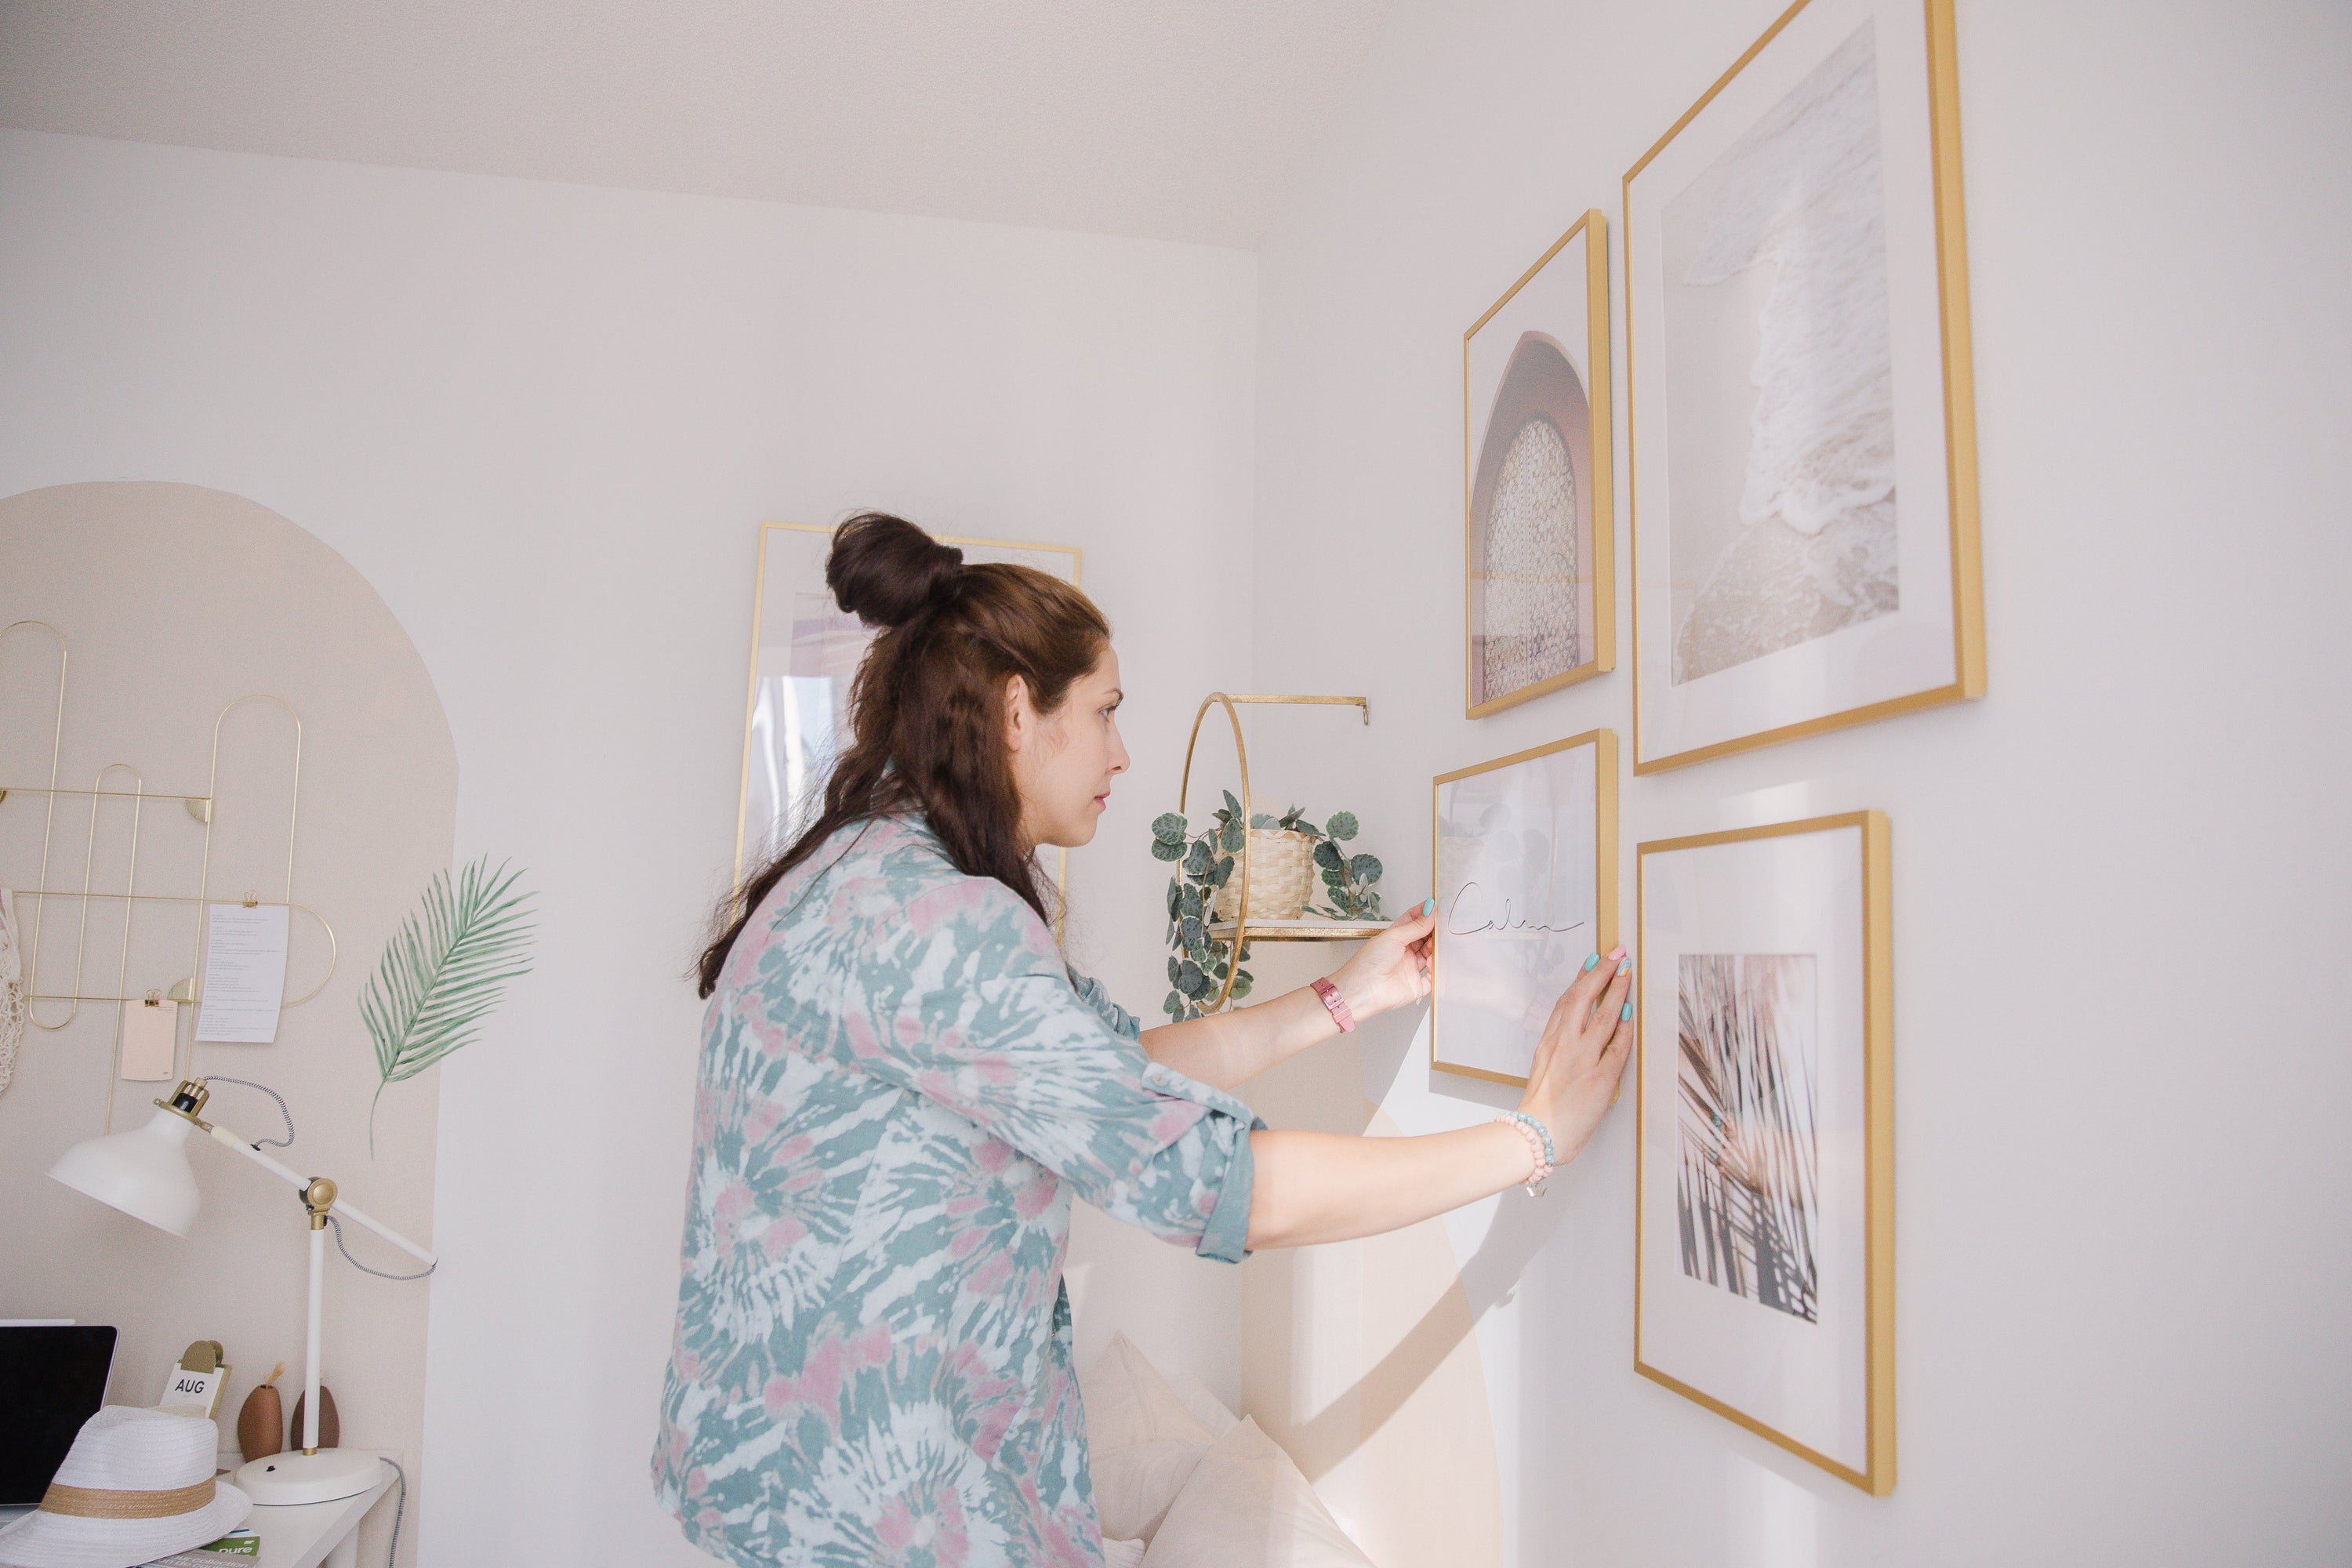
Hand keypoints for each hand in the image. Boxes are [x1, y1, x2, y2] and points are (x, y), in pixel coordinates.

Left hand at [1329, 901, 1436, 1020]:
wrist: (1363, 990)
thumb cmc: (1369, 963)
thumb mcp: (1394, 937)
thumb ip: (1415, 926)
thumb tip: (1430, 911)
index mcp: (1395, 938)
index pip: (1412, 921)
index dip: (1424, 914)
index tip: (1435, 907)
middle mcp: (1403, 953)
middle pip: (1424, 938)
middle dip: (1433, 932)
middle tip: (1442, 927)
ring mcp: (1410, 969)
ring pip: (1430, 957)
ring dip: (1435, 950)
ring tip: (1436, 945)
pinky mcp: (1415, 986)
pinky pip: (1432, 979)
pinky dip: (1436, 971)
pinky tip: (1433, 964)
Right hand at [1517, 946, 1633, 1165]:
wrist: (1538, 1135)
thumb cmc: (1541, 1108)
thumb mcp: (1543, 1068)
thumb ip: (1558, 1048)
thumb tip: (1575, 1030)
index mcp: (1549, 1042)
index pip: (1566, 1001)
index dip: (1582, 978)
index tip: (1593, 960)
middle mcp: (1565, 1045)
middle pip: (1584, 999)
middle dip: (1602, 973)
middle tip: (1616, 954)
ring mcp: (1583, 1059)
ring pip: (1604, 1017)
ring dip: (1618, 992)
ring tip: (1627, 974)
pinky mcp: (1600, 1077)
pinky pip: (1618, 1047)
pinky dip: (1626, 1029)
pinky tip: (1632, 1014)